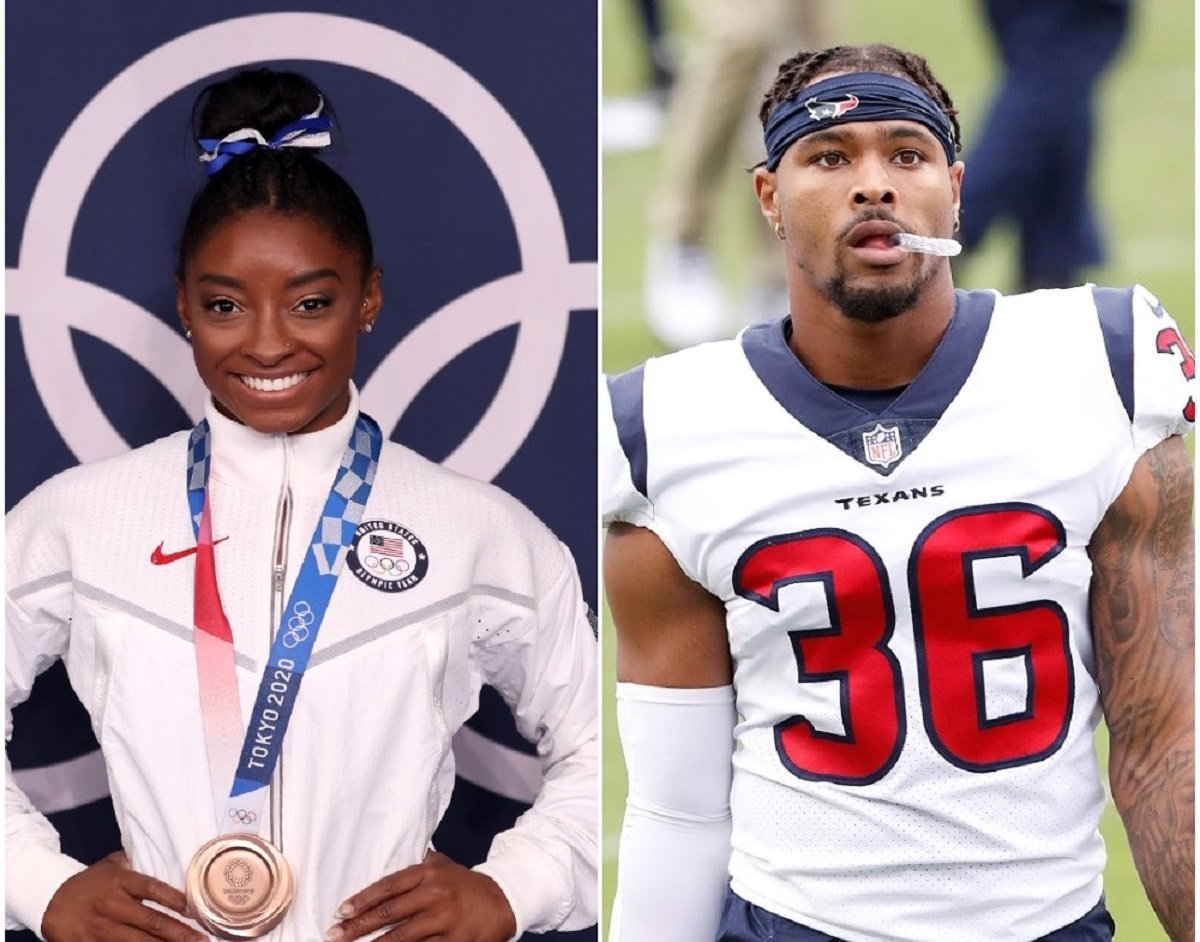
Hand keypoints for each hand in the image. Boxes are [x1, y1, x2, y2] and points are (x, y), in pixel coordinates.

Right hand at [41, 851, 204, 941]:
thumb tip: (167, 858)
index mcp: (119, 881)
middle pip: (152, 921)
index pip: (153, 889)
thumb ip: (137, 863)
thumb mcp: (112, 865)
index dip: (176, 900)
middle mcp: (112, 905)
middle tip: (203, 940)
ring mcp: (100, 929)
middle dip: (180, 933)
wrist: (49, 899)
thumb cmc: (89, 882)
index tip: (195, 910)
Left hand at [329, 850, 515, 941]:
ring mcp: (445, 920)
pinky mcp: (455, 941)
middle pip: (389, 913)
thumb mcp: (443, 866)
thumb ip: (418, 864)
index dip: (362, 900)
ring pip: (402, 937)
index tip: (341, 911)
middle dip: (357, 927)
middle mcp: (435, 895)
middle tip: (334, 935)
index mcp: (428, 874)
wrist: (506, 898)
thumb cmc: (466, 884)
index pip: (388, 886)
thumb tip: (387, 857)